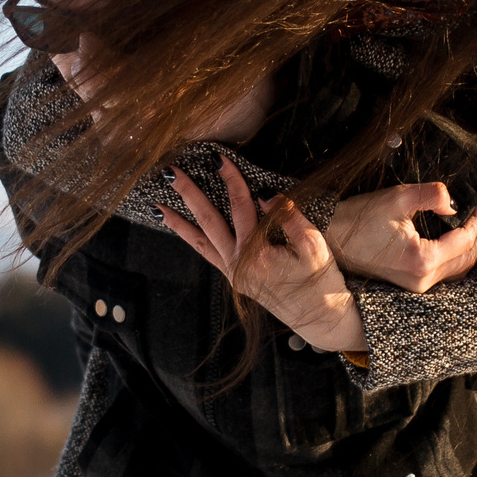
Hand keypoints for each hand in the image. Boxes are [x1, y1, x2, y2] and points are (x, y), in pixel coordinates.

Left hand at [160, 152, 366, 351]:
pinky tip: (181, 227)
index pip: (241, 207)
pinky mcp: (236, 279)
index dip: (231, 180)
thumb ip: (290, 218)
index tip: (219, 159)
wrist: (321, 318)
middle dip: (189, 195)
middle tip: (170, 172)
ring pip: (201, 242)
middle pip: (209, 222)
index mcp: (257, 255)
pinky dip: (192, 240)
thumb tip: (265, 195)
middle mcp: (238, 265)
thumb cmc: (321, 280)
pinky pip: (208, 255)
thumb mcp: (314, 245)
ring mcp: (234, 274)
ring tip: (155, 206)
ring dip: (177, 222)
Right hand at [325, 183, 476, 292]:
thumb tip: (453, 204)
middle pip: (465, 260)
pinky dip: (457, 258)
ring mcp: (415, 286)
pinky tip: (462, 247)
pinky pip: (443, 273)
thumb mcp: (397, 198)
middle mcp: (422, 280)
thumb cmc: (358, 218)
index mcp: (422, 260)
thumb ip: (432, 195)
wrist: (330, 239)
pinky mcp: (409, 284)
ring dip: (472, 249)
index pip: (463, 241)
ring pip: (457, 270)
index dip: (476, 221)